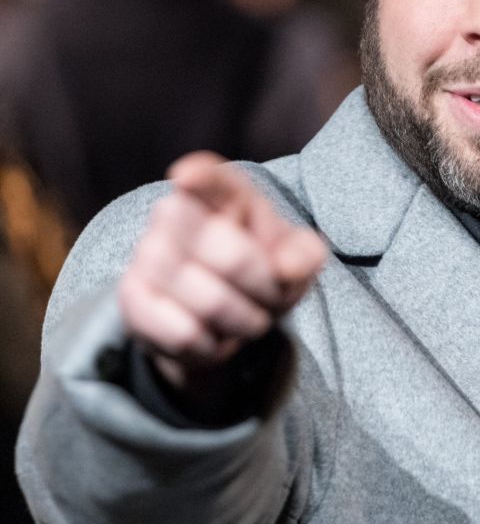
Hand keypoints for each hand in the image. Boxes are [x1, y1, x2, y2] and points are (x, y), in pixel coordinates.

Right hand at [118, 152, 326, 390]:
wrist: (220, 318)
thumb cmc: (262, 273)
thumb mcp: (295, 262)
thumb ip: (303, 256)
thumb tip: (287, 268)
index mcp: (222, 194)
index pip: (209, 179)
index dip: (199, 178)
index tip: (186, 177)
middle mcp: (174, 213)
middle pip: (232, 257)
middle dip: (265, 290)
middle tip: (272, 300)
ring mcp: (146, 254)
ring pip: (210, 302)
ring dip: (242, 321)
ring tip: (245, 318)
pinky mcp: (132, 297)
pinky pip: (182, 333)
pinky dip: (210, 345)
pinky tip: (211, 336)